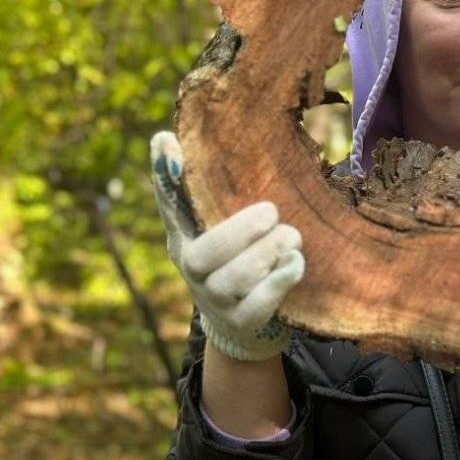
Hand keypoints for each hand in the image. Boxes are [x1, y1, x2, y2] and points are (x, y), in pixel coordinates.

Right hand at [151, 131, 305, 360]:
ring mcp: (215, 300)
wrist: (238, 324)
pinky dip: (279, 282)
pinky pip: (257, 306)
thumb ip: (209, 189)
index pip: (169, 204)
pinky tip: (295, 262)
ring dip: (267, 253)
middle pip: (202, 254)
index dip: (164, 175)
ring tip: (291, 236)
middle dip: (240, 231)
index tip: (166, 140)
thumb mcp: (217, 225)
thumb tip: (174, 135)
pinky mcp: (242, 322)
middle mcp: (193, 269)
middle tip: (272, 212)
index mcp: (184, 237)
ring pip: (233, 279)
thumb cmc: (231, 260)